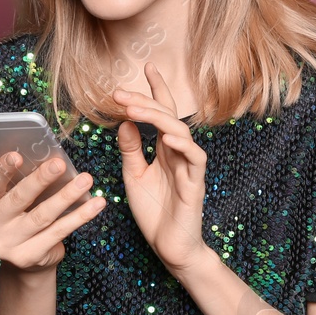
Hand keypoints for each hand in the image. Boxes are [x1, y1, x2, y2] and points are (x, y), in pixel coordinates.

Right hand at [0, 151, 105, 272]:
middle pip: (18, 199)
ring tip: (85, 180)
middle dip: (40, 180)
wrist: (23, 260)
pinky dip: (80, 216)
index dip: (2, 170)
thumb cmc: (14, 218)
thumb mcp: (0, 198)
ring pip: (43, 216)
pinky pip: (60, 231)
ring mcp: (8, 245)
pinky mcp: (30, 256)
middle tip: (59, 164)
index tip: (17, 156)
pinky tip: (96, 203)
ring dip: (66, 196)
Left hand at [113, 63, 211, 279]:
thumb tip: (125, 122)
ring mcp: (188, 168)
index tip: (147, 67)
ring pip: (180, 133)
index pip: (163, 112)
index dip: (156, 90)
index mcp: (165, 150)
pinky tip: (166, 137)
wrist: (170, 248)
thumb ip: (130, 150)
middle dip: (145, 102)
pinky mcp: (194, 185)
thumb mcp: (133, 176)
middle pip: (168, 118)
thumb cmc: (154, 213)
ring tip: (134, 110)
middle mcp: (179, 153)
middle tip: (120, 94)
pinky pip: (194, 159)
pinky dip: (182, 146)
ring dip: (157, 119)